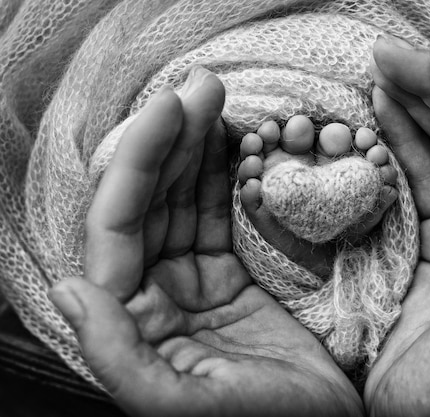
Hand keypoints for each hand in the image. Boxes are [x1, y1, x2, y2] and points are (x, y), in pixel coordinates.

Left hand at [49, 68, 362, 416]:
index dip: (140, 161)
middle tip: (202, 87)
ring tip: (213, 98)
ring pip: (185, 200)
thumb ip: (117, 354)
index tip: (170, 108)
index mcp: (130, 322)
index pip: (119, 225)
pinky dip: (225, 176)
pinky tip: (231, 141)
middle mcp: (151, 294)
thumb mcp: (179, 405)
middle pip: (152, 201)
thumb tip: (71, 288)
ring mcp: (191, 281)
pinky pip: (219, 215)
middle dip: (171, 139)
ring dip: (196, 148)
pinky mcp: (229, 275)